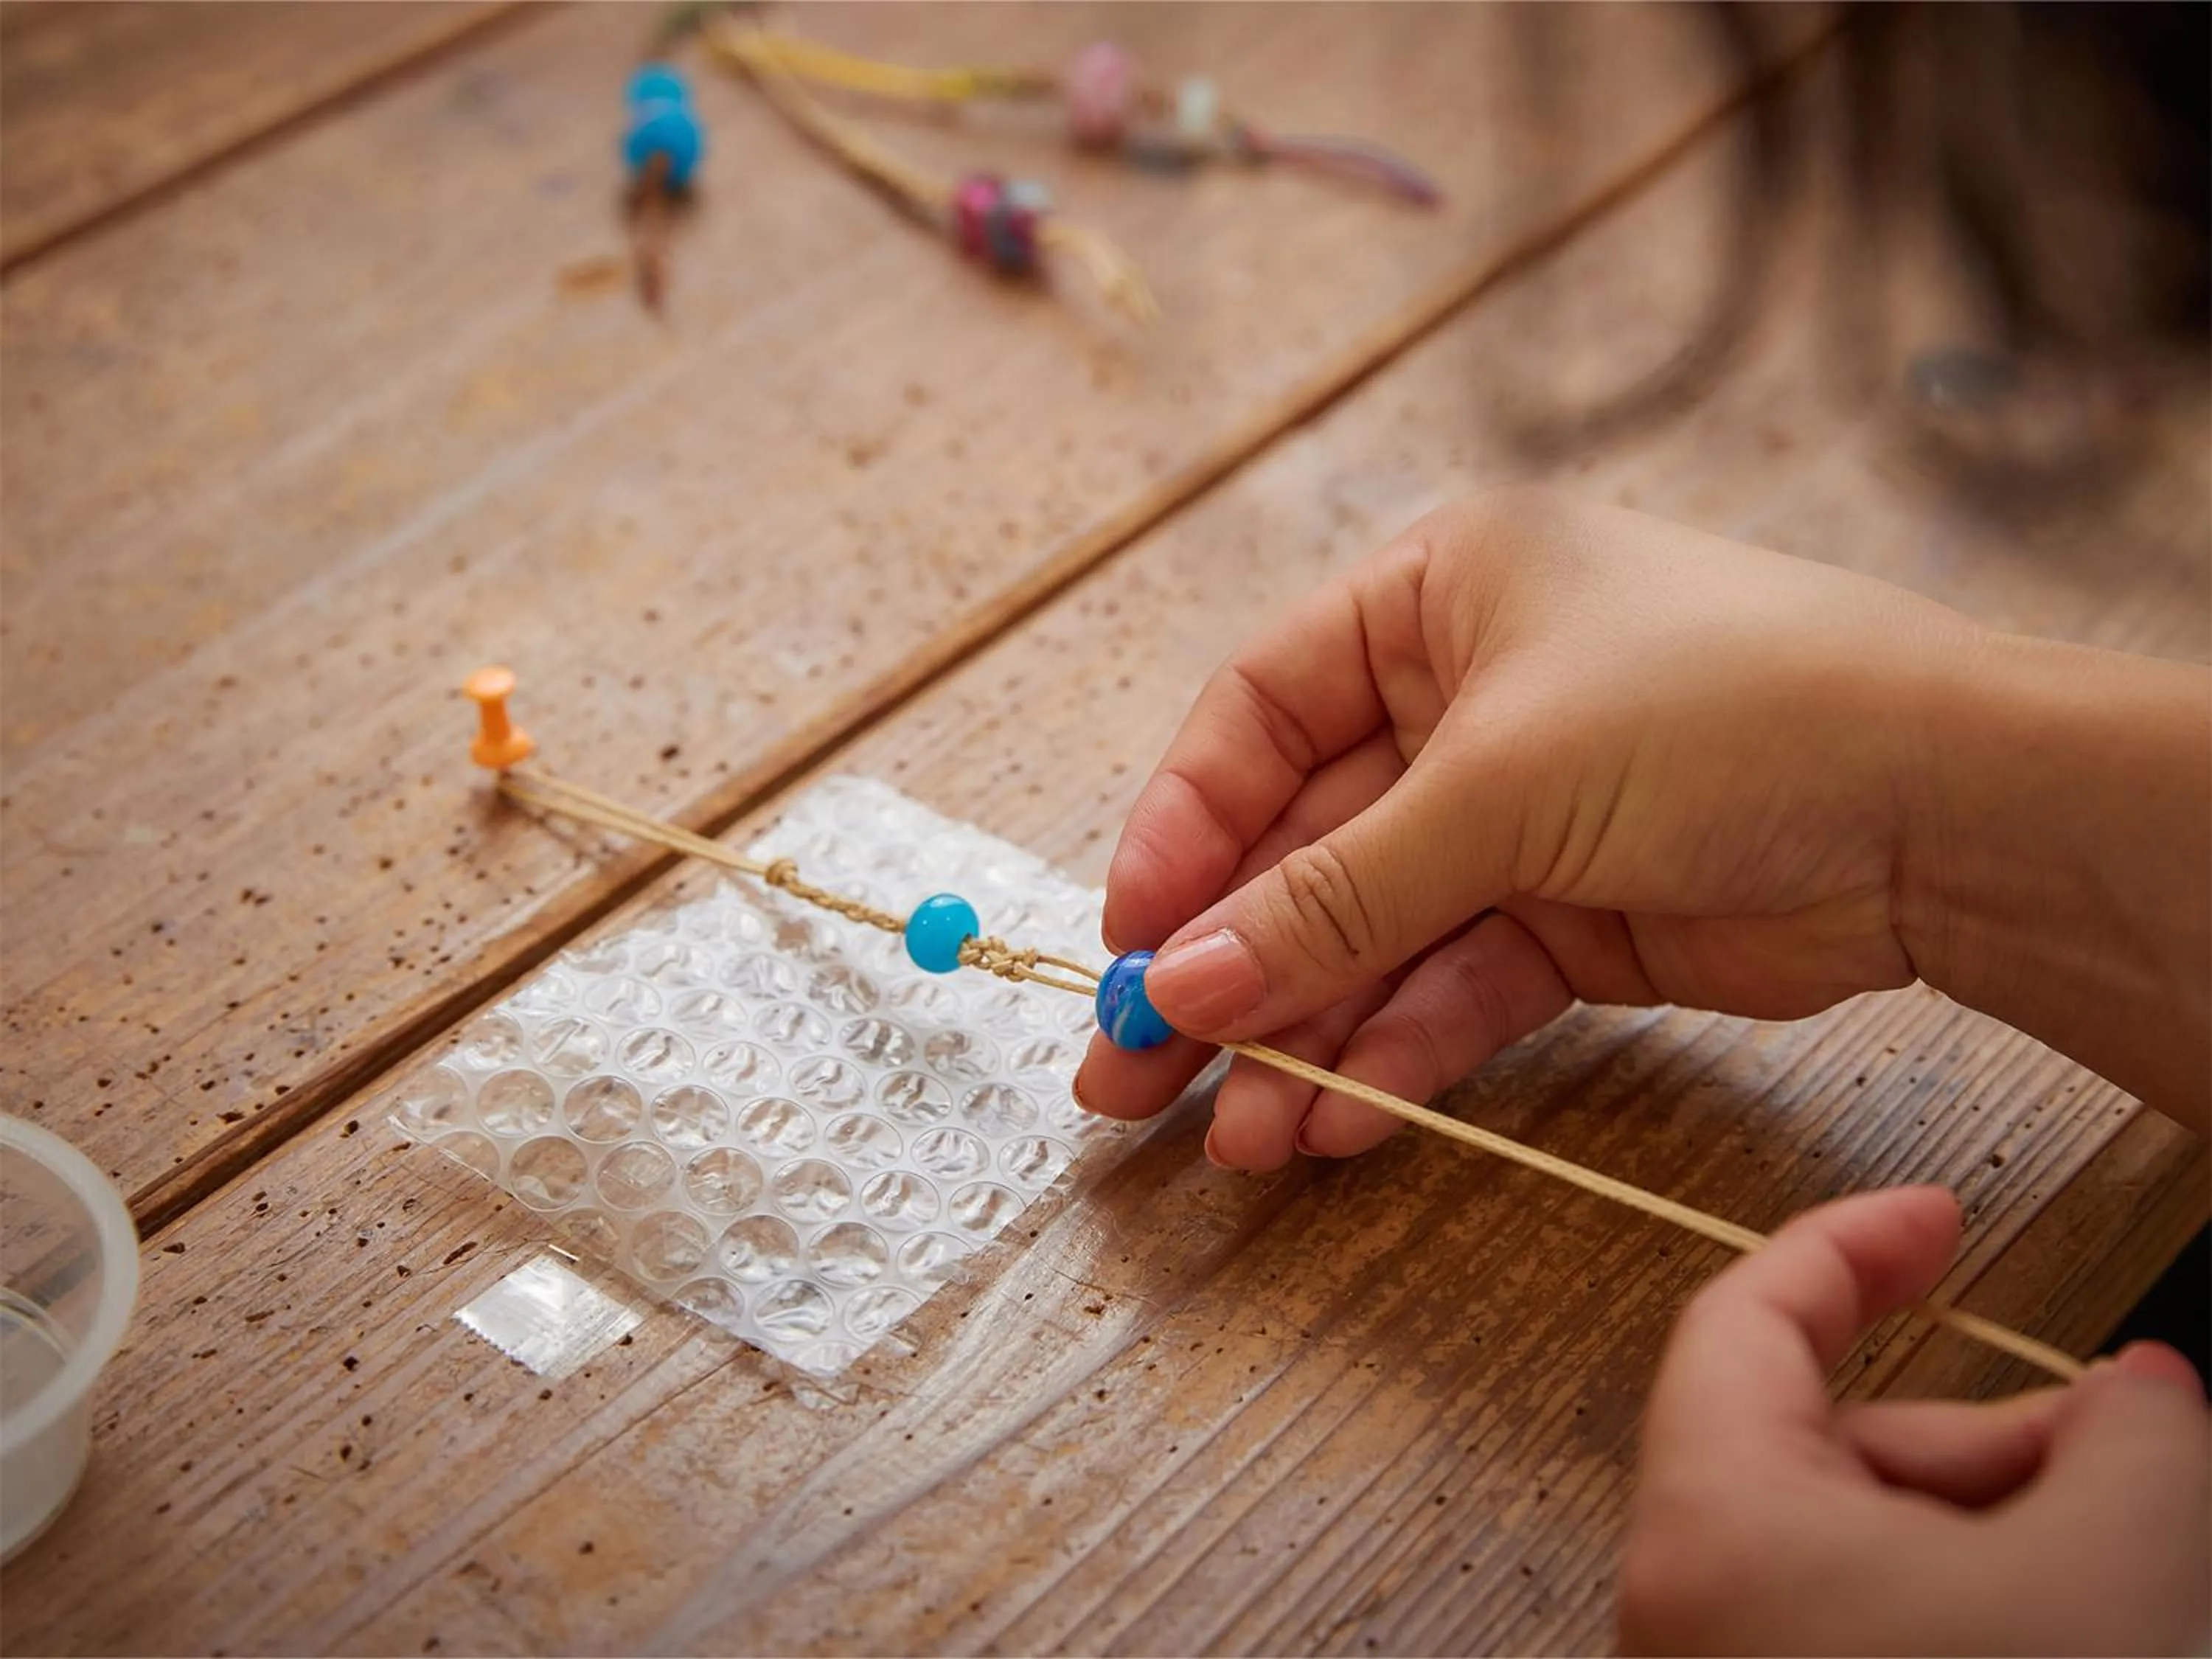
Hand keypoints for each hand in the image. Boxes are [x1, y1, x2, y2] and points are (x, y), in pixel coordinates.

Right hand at [1075, 488, 1983, 1166]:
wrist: (1951, 812)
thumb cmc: (1732, 710)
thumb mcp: (1503, 783)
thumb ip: (1336, 894)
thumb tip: (1180, 983)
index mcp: (1436, 597)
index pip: (1258, 714)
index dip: (1182, 829)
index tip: (1128, 941)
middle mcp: (1464, 700)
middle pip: (1302, 843)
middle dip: (1225, 965)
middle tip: (1133, 1077)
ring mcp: (1517, 818)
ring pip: (1371, 935)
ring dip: (1305, 1034)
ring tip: (1237, 1139)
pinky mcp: (1568, 921)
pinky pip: (1450, 987)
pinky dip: (1397, 1052)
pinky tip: (1335, 1118)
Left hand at [1618, 1186, 2210, 1654]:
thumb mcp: (2104, 1574)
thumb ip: (2132, 1448)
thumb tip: (2144, 1398)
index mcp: (1716, 1523)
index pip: (1749, 1315)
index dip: (1855, 1246)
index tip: (1933, 1215)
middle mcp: (1694, 1599)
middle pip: (1841, 1441)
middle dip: (1991, 1434)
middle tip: (2123, 1452)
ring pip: (1874, 1548)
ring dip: (1999, 1535)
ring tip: (2120, 1577)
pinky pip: (1877, 1626)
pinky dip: (1975, 1612)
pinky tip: (2073, 1629)